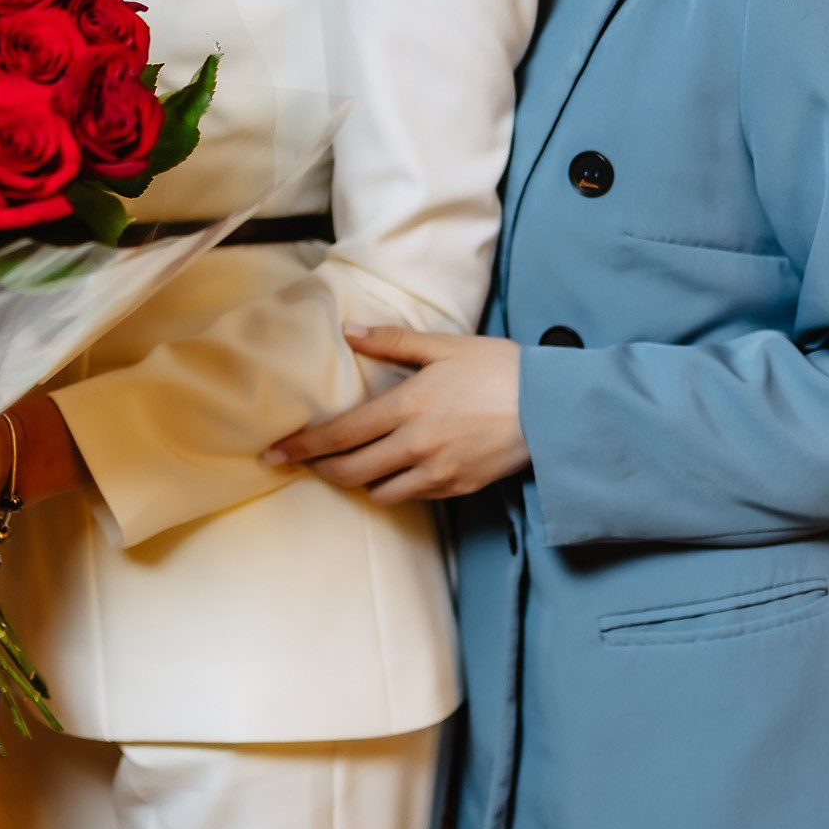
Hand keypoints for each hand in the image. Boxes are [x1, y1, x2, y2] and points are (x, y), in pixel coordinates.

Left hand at [268, 326, 528, 504]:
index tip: (275, 454)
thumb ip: (393, 342)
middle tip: (299, 464)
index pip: (340, 435)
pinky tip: (392, 471)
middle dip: (319, 469)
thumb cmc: (500, 369)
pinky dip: (394, 486)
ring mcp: (437, 473)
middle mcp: (416, 446)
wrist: (553, 410)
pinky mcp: (457, 489)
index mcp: (409, 407)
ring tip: (346, 466)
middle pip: (350, 471)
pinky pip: (411, 496)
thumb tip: (349, 332)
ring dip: (356, 481)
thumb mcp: (445, 346)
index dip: (303, 446)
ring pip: (377, 491)